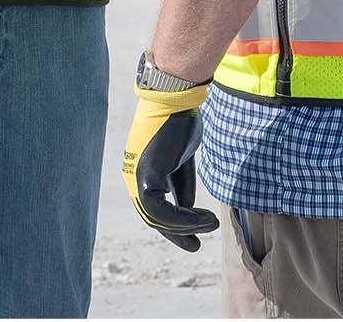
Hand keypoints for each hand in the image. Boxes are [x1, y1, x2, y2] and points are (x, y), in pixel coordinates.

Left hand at [122, 81, 219, 252]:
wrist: (178, 96)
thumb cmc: (180, 121)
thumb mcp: (182, 159)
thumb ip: (181, 184)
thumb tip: (187, 210)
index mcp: (140, 170)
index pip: (153, 208)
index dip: (173, 227)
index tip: (194, 239)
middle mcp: (132, 174)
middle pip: (152, 217)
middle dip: (176, 234)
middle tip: (196, 245)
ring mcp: (135, 175)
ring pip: (155, 218)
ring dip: (185, 227)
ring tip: (210, 224)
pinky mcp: (144, 173)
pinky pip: (159, 210)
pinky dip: (182, 219)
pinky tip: (203, 218)